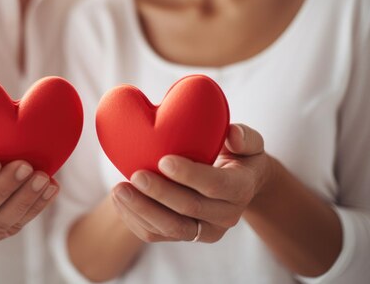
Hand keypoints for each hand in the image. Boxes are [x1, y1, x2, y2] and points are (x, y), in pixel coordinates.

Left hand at [110, 123, 273, 242]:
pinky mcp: (186, 236)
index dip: (189, 175)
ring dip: (142, 210)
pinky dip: (136, 220)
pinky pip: (157, 235)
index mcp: (241, 189)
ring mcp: (206, 231)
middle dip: (160, 193)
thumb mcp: (250, 143)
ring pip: (171, 228)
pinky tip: (120, 201)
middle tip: (135, 175)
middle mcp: (226, 216)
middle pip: (190, 209)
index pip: (215, 186)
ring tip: (119, 190)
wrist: (239, 183)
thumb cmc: (239, 155)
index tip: (162, 160)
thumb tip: (232, 134)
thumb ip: (244, 137)